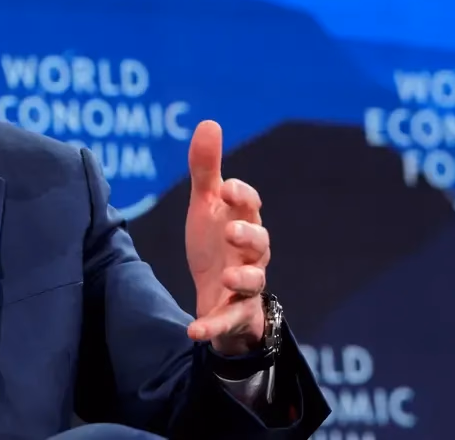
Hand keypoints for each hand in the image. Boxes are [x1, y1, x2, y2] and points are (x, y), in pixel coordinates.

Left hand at [184, 120, 270, 355]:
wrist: (216, 294)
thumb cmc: (215, 243)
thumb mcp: (206, 206)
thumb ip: (206, 170)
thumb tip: (209, 122)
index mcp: (243, 223)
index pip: (251, 206)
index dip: (242, 196)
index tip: (227, 188)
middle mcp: (250, 254)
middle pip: (261, 243)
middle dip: (249, 235)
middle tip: (231, 230)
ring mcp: (245, 285)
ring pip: (254, 282)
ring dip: (242, 279)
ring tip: (225, 276)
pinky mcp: (234, 313)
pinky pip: (227, 320)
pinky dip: (212, 326)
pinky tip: (193, 331)